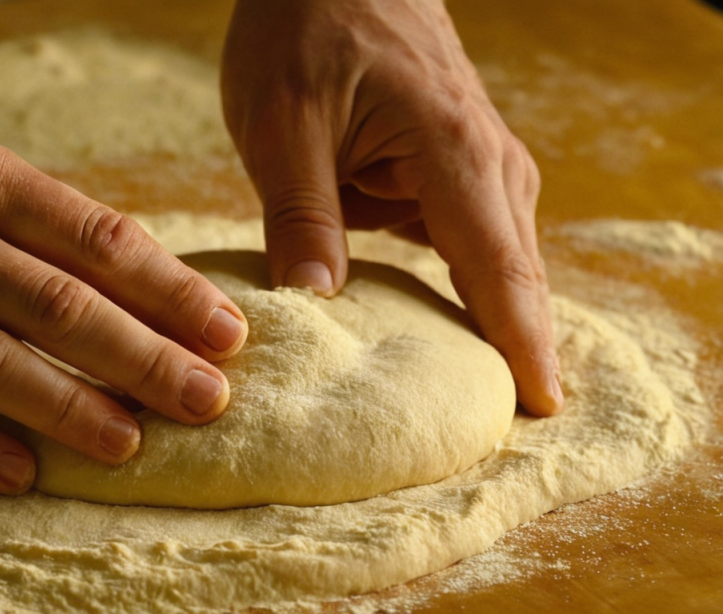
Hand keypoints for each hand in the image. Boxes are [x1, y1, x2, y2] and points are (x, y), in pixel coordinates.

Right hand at [0, 0, 247, 494]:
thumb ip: (57, 227)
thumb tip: (155, 294)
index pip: (100, 242)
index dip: (173, 293)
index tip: (227, 334)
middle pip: (58, 307)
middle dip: (144, 360)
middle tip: (207, 401)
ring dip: (69, 408)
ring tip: (132, 443)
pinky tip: (21, 473)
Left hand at [221, 0, 561, 415]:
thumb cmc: (306, 27)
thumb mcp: (282, 121)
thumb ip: (301, 214)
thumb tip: (316, 307)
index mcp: (451, 152)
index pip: (499, 270)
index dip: (519, 347)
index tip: (536, 412)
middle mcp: (487, 165)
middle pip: (510, 279)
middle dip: (507, 353)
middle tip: (484, 434)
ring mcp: (477, 168)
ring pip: (492, 267)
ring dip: (480, 328)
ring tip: (459, 403)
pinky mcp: (452, 174)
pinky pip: (465, 247)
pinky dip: (453, 291)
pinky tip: (427, 335)